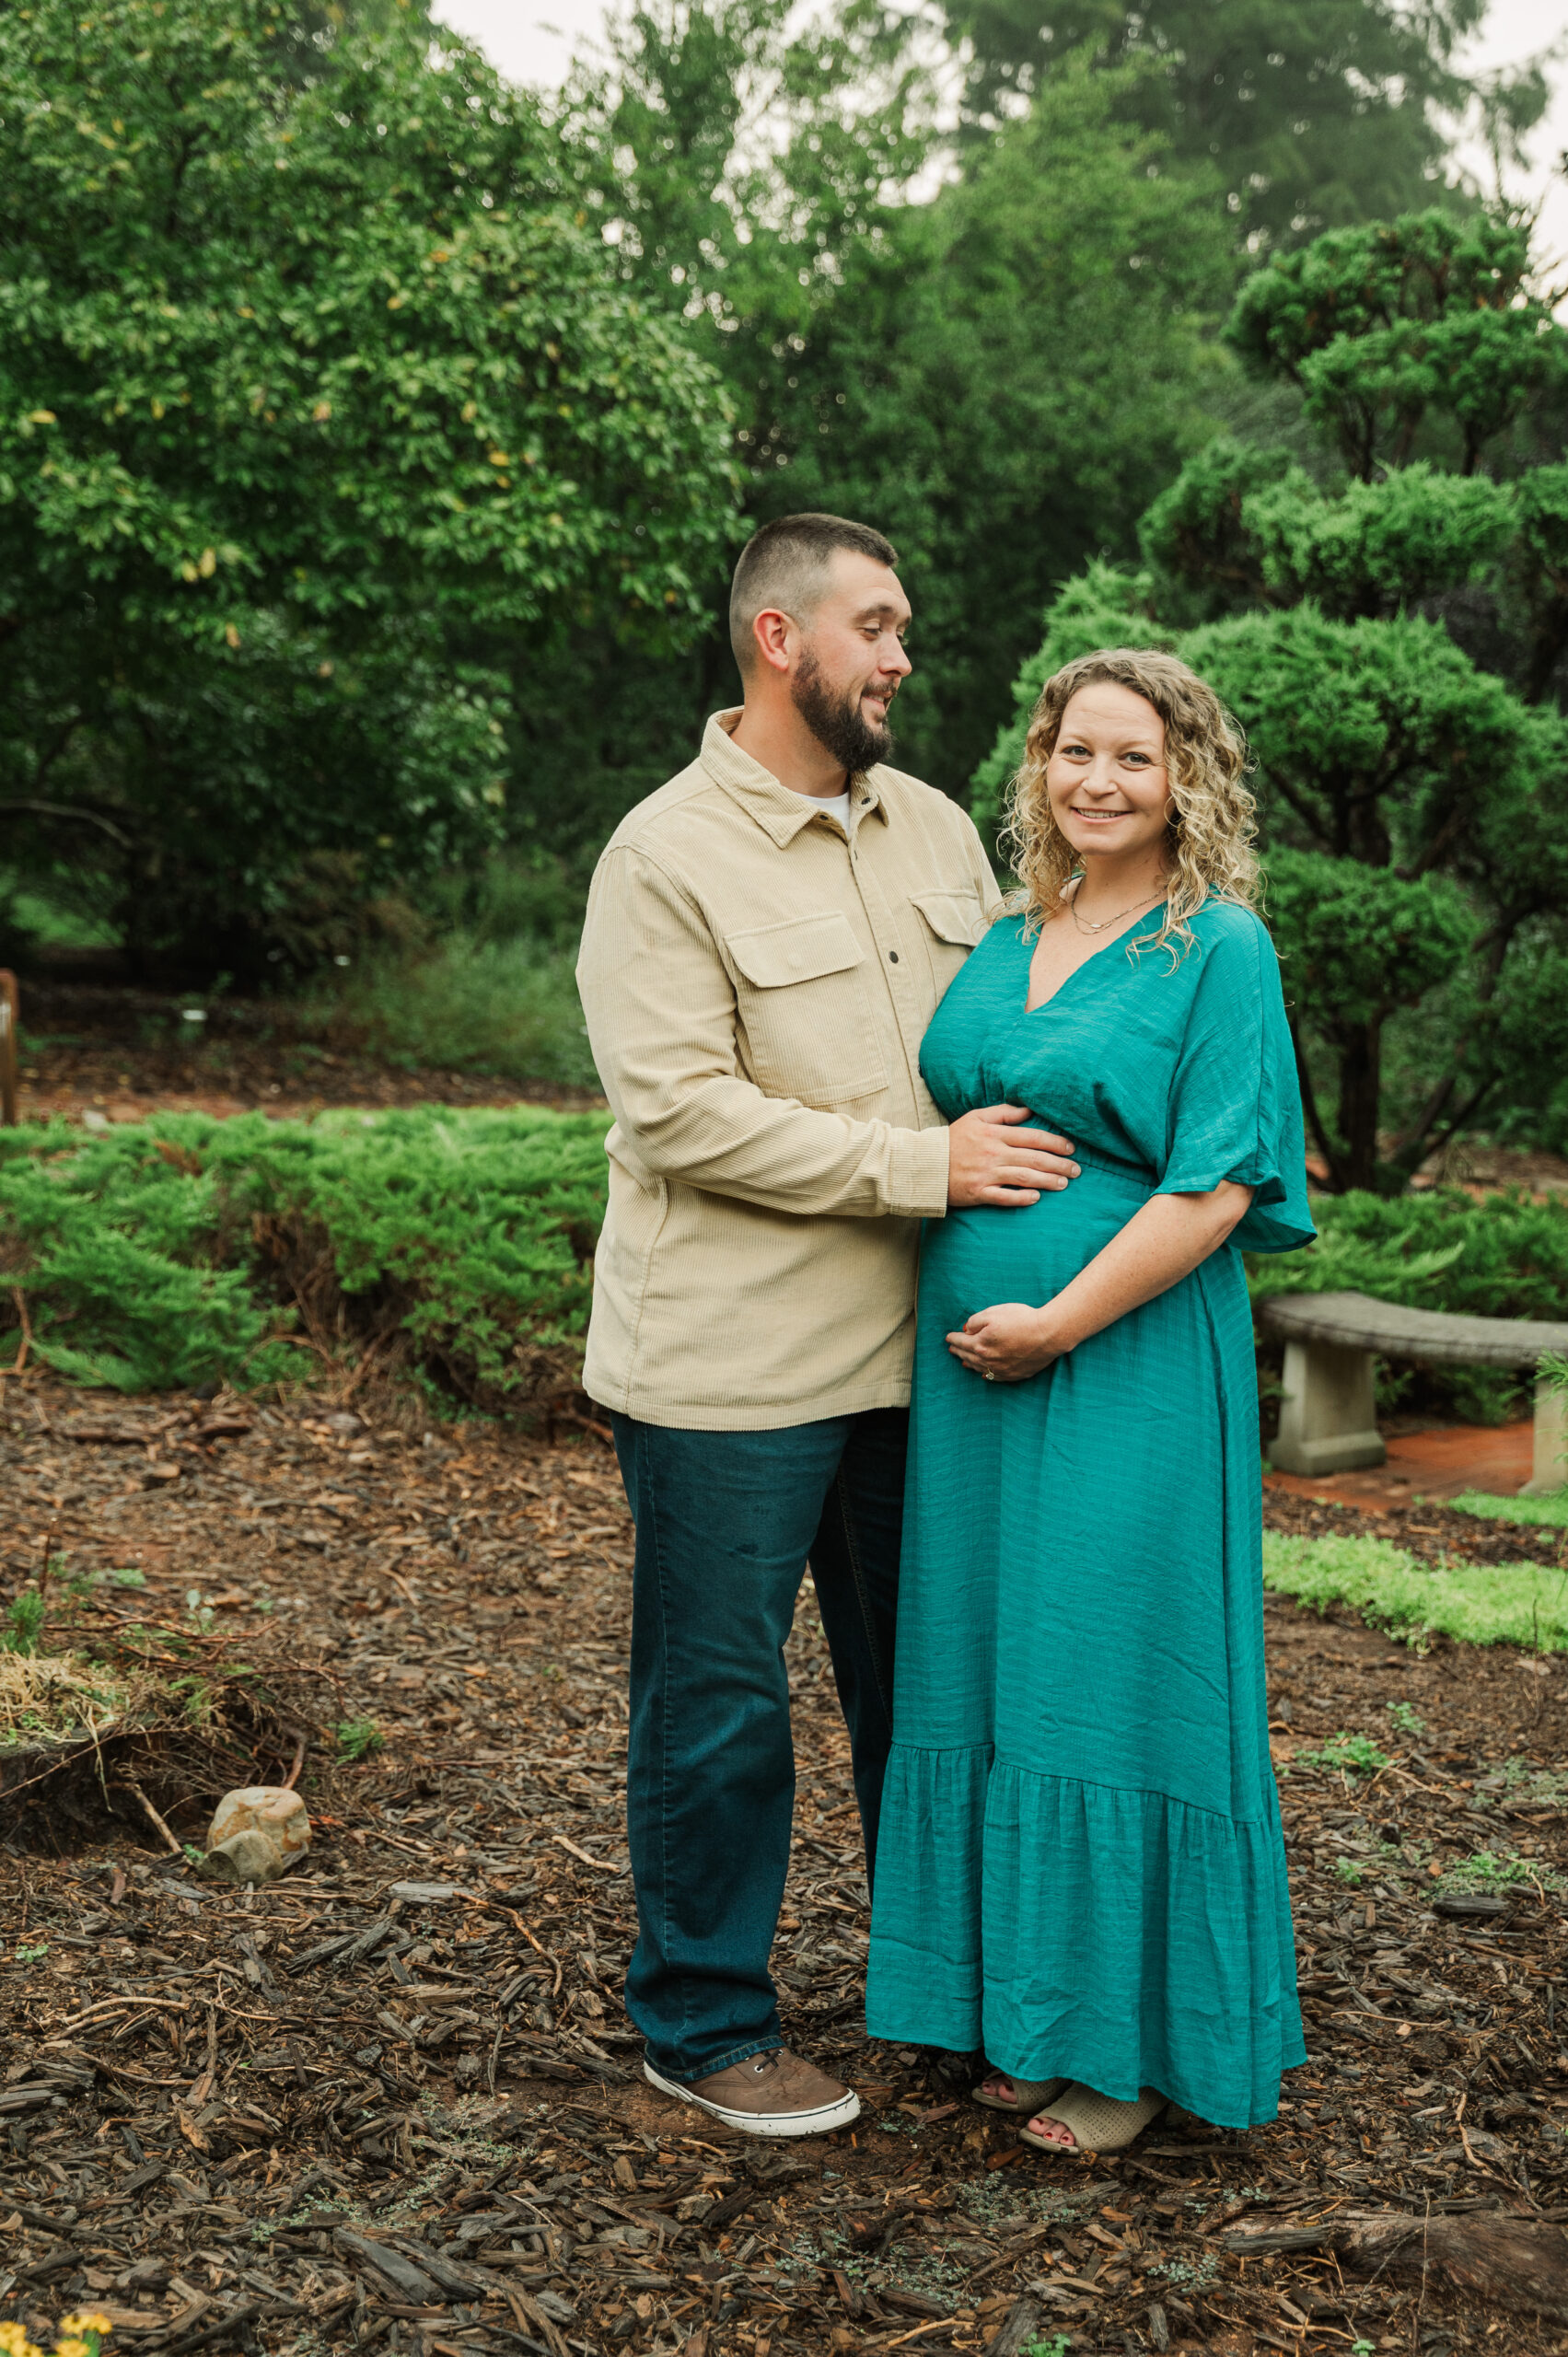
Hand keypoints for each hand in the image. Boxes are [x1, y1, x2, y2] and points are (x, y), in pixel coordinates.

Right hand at [946, 1104, 1079, 1208]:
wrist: (925, 1164)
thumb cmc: (953, 1140)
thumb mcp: (975, 1118)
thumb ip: (1003, 1113)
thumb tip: (1029, 1110)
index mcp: (994, 1134)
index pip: (1032, 1137)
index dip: (1055, 1143)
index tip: (1071, 1149)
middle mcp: (993, 1154)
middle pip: (1033, 1159)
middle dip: (1058, 1165)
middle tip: (1076, 1171)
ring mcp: (986, 1174)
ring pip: (1024, 1178)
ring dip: (1047, 1181)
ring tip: (1064, 1184)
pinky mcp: (978, 1193)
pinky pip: (1004, 1197)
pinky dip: (1021, 1198)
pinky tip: (1037, 1198)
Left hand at [947, 1301, 1062, 1382]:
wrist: (1048, 1334)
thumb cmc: (1021, 1320)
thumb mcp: (994, 1313)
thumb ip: (975, 1321)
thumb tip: (966, 1330)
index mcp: (980, 1345)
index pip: (961, 1342)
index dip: (953, 1339)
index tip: (947, 1338)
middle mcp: (988, 1361)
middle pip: (968, 1356)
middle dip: (958, 1351)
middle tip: (951, 1349)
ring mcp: (1002, 1370)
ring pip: (980, 1369)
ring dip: (970, 1364)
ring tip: (963, 1360)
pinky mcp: (1015, 1375)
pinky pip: (995, 1377)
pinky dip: (986, 1375)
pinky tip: (983, 1374)